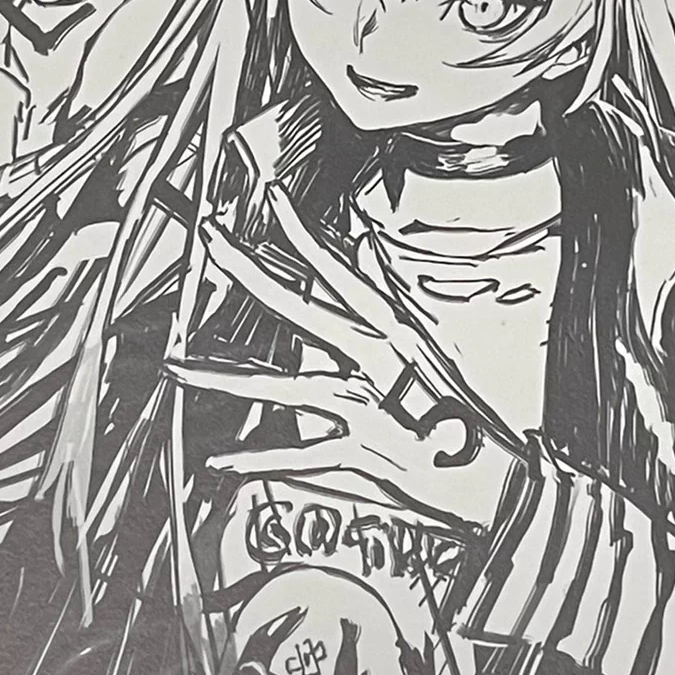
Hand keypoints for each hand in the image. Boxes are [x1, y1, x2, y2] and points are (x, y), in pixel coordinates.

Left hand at [168, 222, 522, 532]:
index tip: (272, 197)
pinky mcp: (360, 452)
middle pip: (299, 307)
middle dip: (249, 270)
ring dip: (224, 378)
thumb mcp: (428, 348)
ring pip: (282, 385)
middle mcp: (374, 360)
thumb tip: (365, 251)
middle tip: (212, 240)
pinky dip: (258, 462)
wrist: (496, 478)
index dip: (302, 230)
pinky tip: (220, 462)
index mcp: (392, 331)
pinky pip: (298, 457)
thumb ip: (386, 302)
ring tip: (178, 369)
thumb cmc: (463, 418)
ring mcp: (364, 405)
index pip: (339, 268)